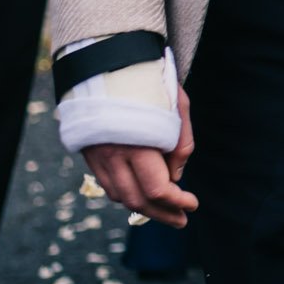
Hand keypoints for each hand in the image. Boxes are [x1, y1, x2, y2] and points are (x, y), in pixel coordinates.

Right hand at [83, 87, 198, 227]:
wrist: (109, 62)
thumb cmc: (150, 82)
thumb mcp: (177, 106)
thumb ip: (181, 143)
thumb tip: (176, 177)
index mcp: (136, 143)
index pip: (157, 188)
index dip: (176, 202)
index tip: (193, 205)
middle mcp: (112, 155)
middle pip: (137, 199)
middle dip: (162, 214)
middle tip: (181, 221)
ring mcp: (97, 156)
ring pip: (119, 195)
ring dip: (143, 208)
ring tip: (165, 212)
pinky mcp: (89, 154)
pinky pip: (107, 184)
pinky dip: (126, 194)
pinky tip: (142, 194)